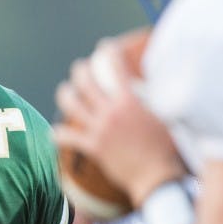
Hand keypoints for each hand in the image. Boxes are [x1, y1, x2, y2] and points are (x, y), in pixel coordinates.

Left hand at [54, 33, 183, 205]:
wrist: (156, 177)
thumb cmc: (167, 147)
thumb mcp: (167, 116)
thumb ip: (159, 99)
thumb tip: (167, 84)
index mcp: (129, 100)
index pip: (115, 66)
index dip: (108, 51)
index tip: (105, 47)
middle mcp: (111, 111)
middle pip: (86, 82)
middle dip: (80, 70)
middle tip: (80, 68)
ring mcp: (99, 129)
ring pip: (72, 105)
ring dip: (66, 94)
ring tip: (65, 91)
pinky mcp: (93, 147)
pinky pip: (68, 137)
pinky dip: (59, 134)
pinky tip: (55, 132)